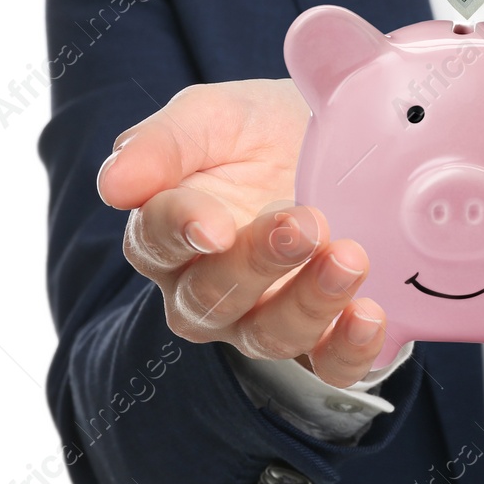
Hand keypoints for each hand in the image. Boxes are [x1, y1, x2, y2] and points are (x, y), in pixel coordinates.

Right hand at [97, 79, 390, 386]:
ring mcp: (264, 319)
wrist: (342, 140)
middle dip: (257, 265)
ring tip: (350, 259)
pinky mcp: (324, 339)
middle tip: (304, 225)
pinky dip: (350, 351)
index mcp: (168, 233)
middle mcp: (208, 289)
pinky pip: (328, 367)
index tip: (215, 225)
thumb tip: (113, 184)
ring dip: (310, 303)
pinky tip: (370, 316)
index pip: (156, 242)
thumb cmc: (261, 132)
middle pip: (212, 299)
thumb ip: (162, 143)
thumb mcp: (214, 116)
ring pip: (269, 336)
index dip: (182, 233)